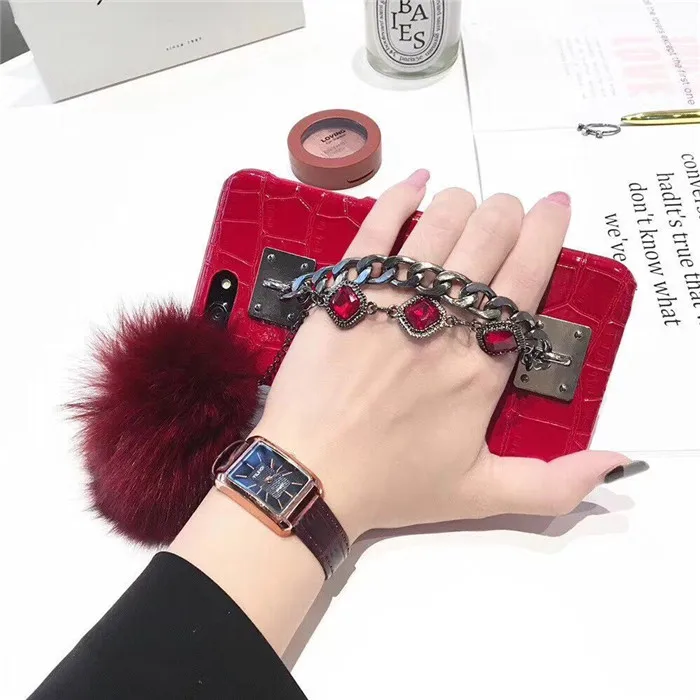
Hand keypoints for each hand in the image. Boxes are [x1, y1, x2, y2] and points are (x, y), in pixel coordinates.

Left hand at [254, 171, 629, 541]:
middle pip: (488, 237)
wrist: (309, 474)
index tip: (554, 207)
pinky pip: (376, 229)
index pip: (527, 275)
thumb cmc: (391, 484)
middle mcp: (443, 323)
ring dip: (463, 202)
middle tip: (508, 212)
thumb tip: (614, 463)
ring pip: (440, 224)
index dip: (546, 232)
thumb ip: (553, 484)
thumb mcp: (480, 494)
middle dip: (508, 212)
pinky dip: (399, 198)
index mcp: (482, 364)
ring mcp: (391, 302)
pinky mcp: (345, 292)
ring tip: (467, 203)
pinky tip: (416, 183)